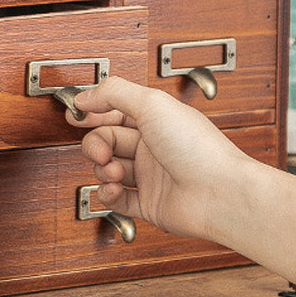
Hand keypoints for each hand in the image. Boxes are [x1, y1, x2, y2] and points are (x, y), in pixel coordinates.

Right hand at [69, 77, 248, 241]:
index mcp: (156, 120)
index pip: (114, 112)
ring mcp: (150, 176)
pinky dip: (108, 194)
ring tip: (115, 172)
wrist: (220, 194)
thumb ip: (113, 93)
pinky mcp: (148, 204)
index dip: (93, 113)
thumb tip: (84, 96)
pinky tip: (114, 189)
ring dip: (103, 169)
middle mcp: (153, 147)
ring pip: (107, 169)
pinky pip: (115, 199)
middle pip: (106, 141)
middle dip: (96, 145)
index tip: (75, 115)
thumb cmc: (197, 148)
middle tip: (101, 151)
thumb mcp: (152, 104)